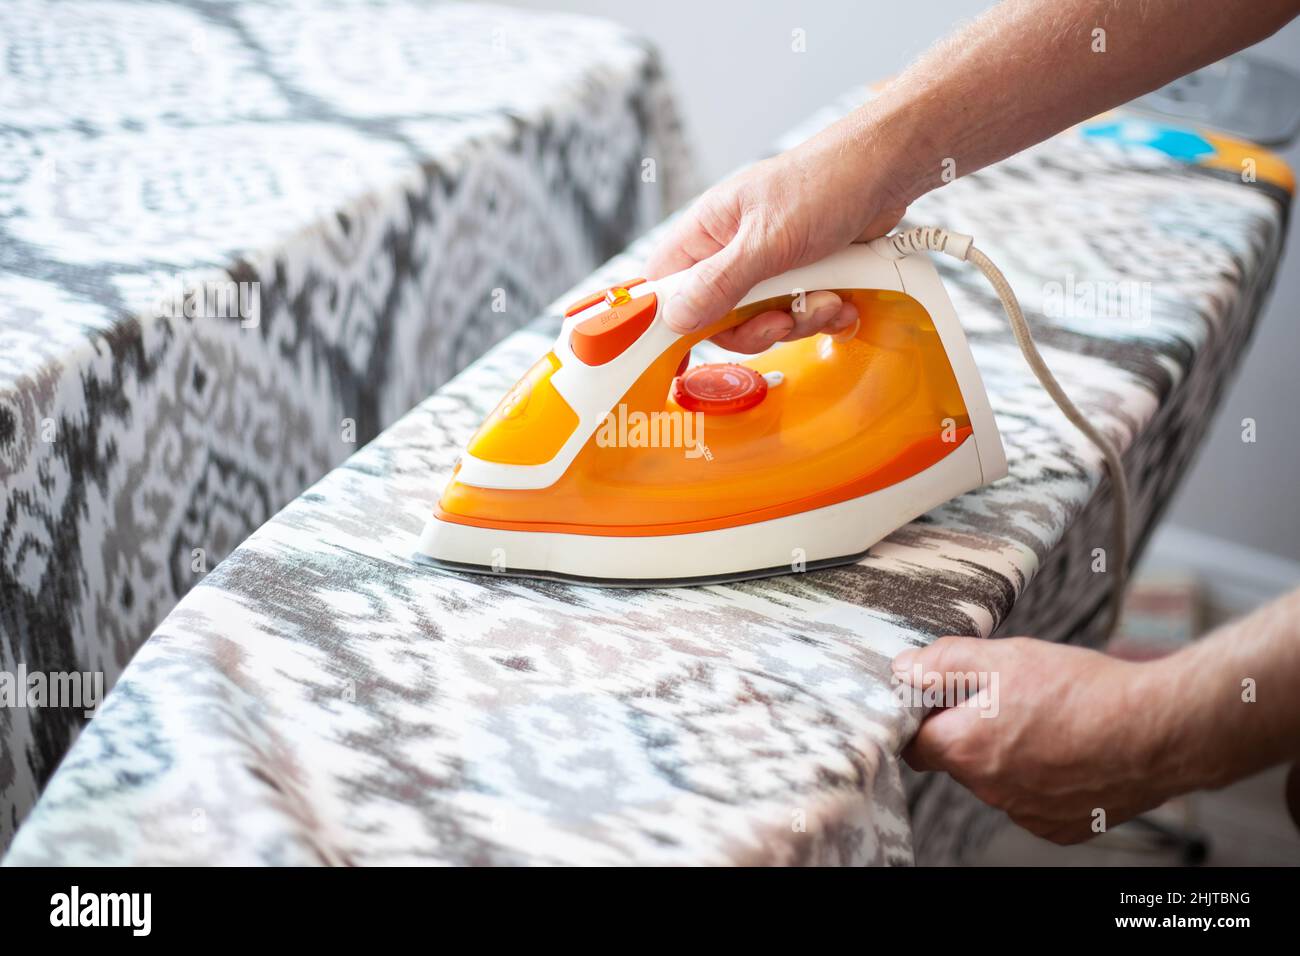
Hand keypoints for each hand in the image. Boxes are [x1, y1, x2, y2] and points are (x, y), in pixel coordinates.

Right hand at [645, 121, 907, 352]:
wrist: (888, 171)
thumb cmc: (824, 181)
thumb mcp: (767, 239)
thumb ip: (721, 282)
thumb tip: (677, 317)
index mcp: (706, 232)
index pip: (664, 287)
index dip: (667, 323)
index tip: (678, 354)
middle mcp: (731, 252)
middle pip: (718, 319)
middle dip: (756, 327)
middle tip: (782, 319)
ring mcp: (767, 267)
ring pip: (762, 323)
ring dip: (799, 320)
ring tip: (827, 298)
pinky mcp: (801, 278)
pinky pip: (798, 316)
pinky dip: (823, 315)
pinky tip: (842, 299)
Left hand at [891, 636, 1188, 843]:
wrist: (1160, 729)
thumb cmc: (1086, 692)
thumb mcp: (1004, 657)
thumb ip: (945, 663)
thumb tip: (906, 669)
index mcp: (967, 749)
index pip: (913, 743)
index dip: (922, 716)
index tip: (940, 698)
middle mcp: (991, 790)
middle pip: (957, 758)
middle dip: (969, 729)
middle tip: (1005, 697)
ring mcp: (1026, 812)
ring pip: (996, 778)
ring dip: (1007, 752)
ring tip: (1046, 718)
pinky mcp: (1059, 825)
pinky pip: (1032, 799)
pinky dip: (1040, 776)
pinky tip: (1067, 747)